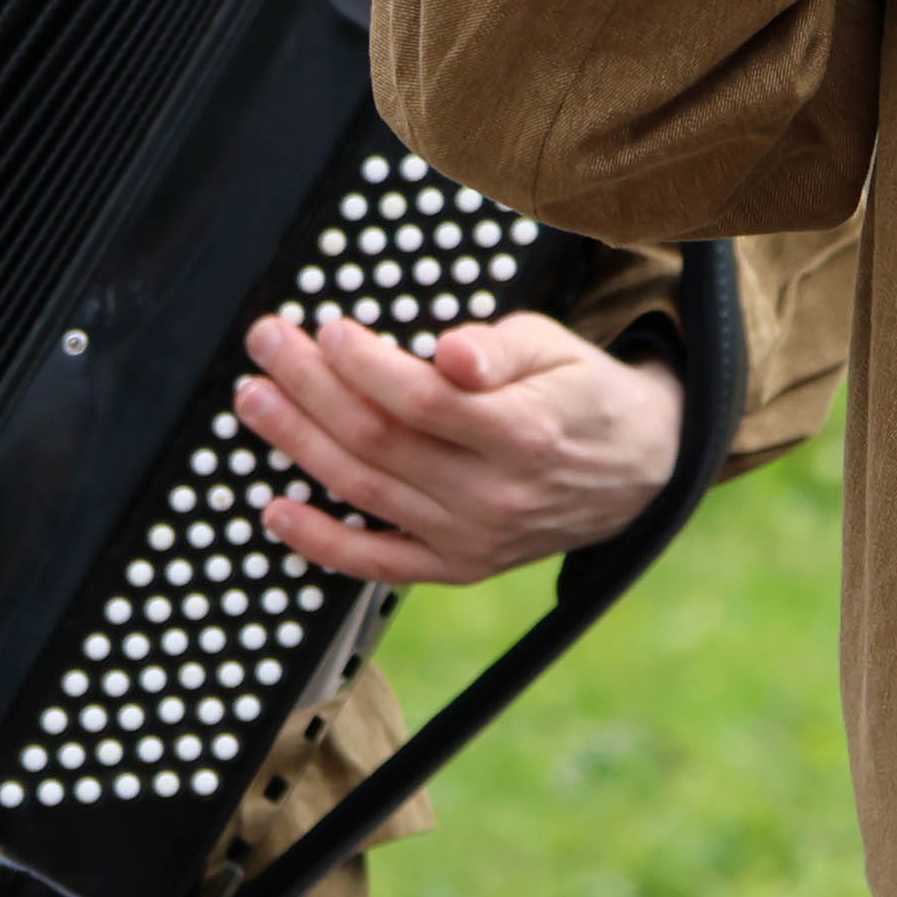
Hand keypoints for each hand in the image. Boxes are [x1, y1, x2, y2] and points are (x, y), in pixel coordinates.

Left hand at [233, 308, 679, 586]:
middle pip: (378, 440)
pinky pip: (377, 563)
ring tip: (256, 401)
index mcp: (524, 433)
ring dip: (298, 445)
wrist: (640, 470)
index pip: (419, 398)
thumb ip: (500, 347)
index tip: (328, 329)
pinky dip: (319, 542)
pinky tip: (274, 509)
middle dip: (309, 388)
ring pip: (364, 490)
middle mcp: (495, 494)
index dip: (362, 363)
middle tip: (269, 347)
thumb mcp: (557, 346)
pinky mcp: (460, 567)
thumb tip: (451, 352)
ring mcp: (473, 538)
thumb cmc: (583, 393)